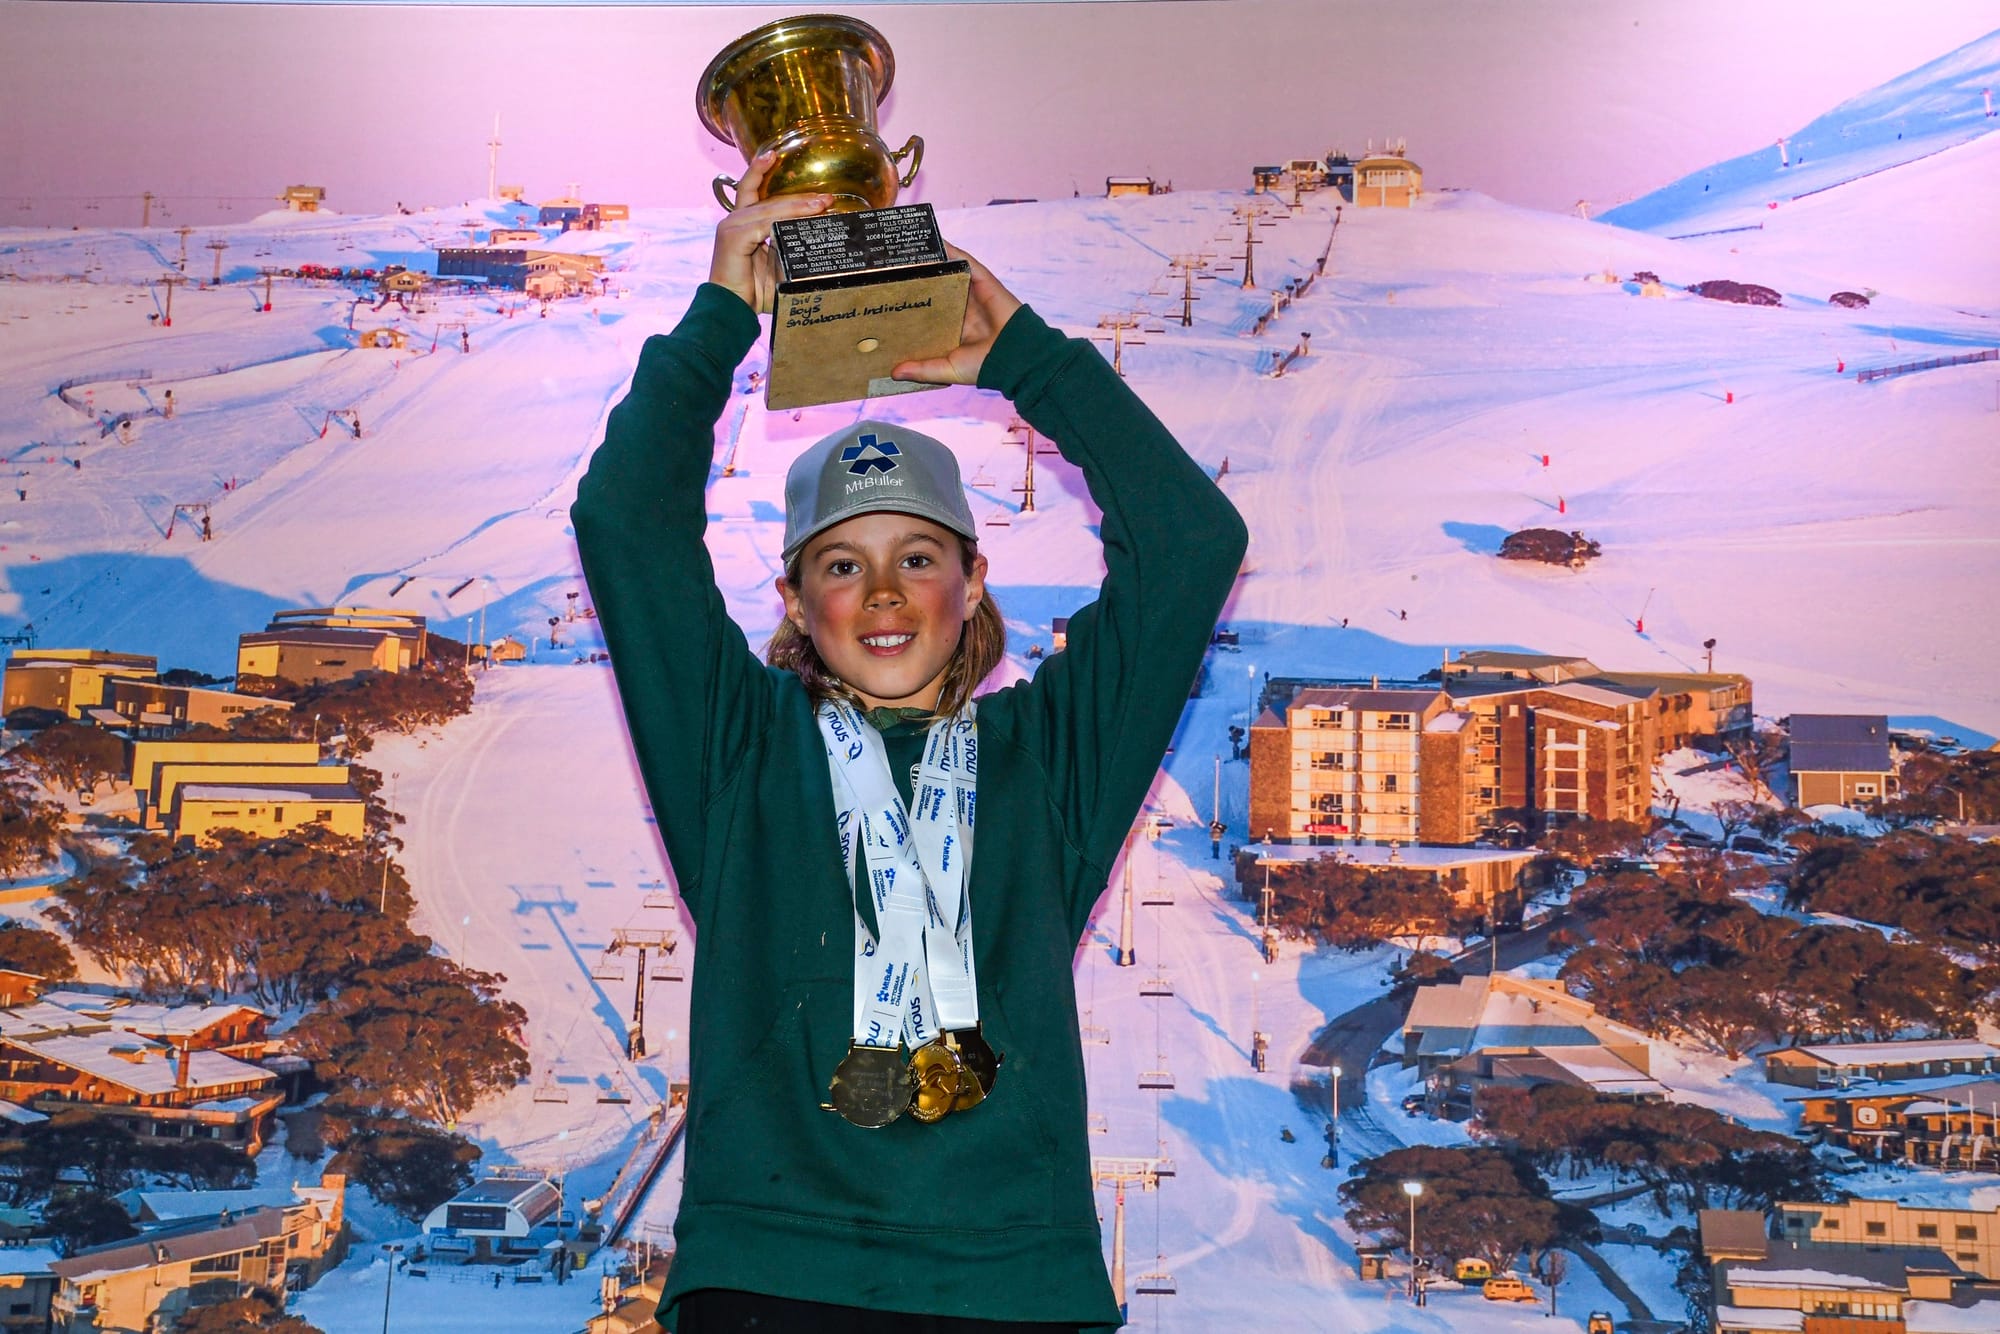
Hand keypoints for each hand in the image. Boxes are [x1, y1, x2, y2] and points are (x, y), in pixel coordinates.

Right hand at [709, 151, 835, 312]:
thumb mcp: (778, 264)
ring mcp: (731, 227)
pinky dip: (783, 220)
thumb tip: (819, 237)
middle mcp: (734, 220)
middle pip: (767, 198)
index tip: (774, 155)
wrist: (731, 309)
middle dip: (799, 197)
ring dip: (797, 206)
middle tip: (827, 197)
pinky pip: (763, 223)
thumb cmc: (754, 290)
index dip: (761, 170)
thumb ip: (791, 247)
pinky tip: (802, 218)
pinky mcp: (732, 237)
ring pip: (769, 209)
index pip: (751, 189)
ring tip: (821, 204)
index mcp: (742, 223)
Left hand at [891, 246, 1021, 385]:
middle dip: (916, 278)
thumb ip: (922, 369)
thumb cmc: (985, 366)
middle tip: (891, 267)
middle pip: (935, 288)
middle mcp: (961, 308)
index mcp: (952, 328)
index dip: (909, 304)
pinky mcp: (984, 281)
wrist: (1015, 357)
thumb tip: (893, 372)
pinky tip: (935, 241)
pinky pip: (966, 261)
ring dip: (932, 260)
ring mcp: (972, 293)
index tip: (887, 297)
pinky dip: (951, 251)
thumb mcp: (947, 369)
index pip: (926, 311)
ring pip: (948, 272)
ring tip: (907, 248)